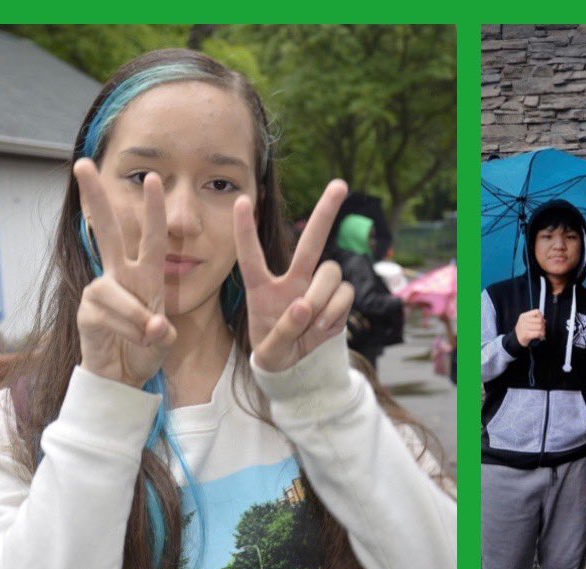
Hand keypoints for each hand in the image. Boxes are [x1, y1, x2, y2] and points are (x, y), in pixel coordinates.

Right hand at [73, 159, 176, 387]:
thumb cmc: (144, 350)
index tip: (151, 177)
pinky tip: (133, 339)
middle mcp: (119, 276)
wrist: (123, 377)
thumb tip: (153, 325)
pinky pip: (110, 315)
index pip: (149, 238)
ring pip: (116, 292)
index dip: (151, 209)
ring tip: (149, 334)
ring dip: (136, 317)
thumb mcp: (164, 338)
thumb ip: (162, 330)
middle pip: (107, 231)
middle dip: (96, 198)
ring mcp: (100, 292)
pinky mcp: (88, 312)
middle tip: (83, 163)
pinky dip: (129, 330)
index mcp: (144, 276)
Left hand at [235, 179, 355, 373]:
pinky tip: (322, 326)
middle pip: (309, 243)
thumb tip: (304, 307)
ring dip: (322, 298)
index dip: (245, 230)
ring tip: (311, 324)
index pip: (250, 256)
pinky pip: (344, 295)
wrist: (293, 366)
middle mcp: (291, 280)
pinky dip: (335, 311)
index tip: (240, 199)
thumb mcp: (269, 352)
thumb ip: (282, 332)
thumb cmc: (273, 352)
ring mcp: (315, 288)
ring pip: (330, 273)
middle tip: (340, 184)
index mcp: (262, 289)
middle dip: (325, 213)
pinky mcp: (337, 301)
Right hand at [514, 309, 545, 346]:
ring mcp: (524, 327)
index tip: (541, 321)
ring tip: (541, 333)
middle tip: (542, 328)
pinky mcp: (526, 334)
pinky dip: (541, 335)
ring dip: (543, 330)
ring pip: (539, 326)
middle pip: (539, 320)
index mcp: (524, 316)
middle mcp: (523, 320)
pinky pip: (538, 333)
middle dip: (543, 325)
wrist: (516, 339)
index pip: (537, 312)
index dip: (541, 316)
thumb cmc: (523, 330)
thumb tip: (544, 320)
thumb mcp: (526, 322)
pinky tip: (540, 336)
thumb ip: (535, 319)